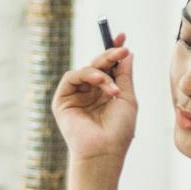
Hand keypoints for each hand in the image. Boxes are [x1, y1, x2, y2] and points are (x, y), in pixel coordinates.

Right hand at [51, 33, 136, 171]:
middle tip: (121, 48)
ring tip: (112, 86)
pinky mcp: (62, 100)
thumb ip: (124, 75)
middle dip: (109, 55)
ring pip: (86, 70)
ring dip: (101, 71)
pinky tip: (101, 83)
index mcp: (105, 95)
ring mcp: (76, 97)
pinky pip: (72, 77)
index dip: (114, 52)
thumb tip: (127, 52)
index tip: (123, 38)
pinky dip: (87, 75)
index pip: (108, 68)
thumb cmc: (119, 131)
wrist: (105, 151)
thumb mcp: (126, 98)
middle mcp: (90, 94)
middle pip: (97, 66)